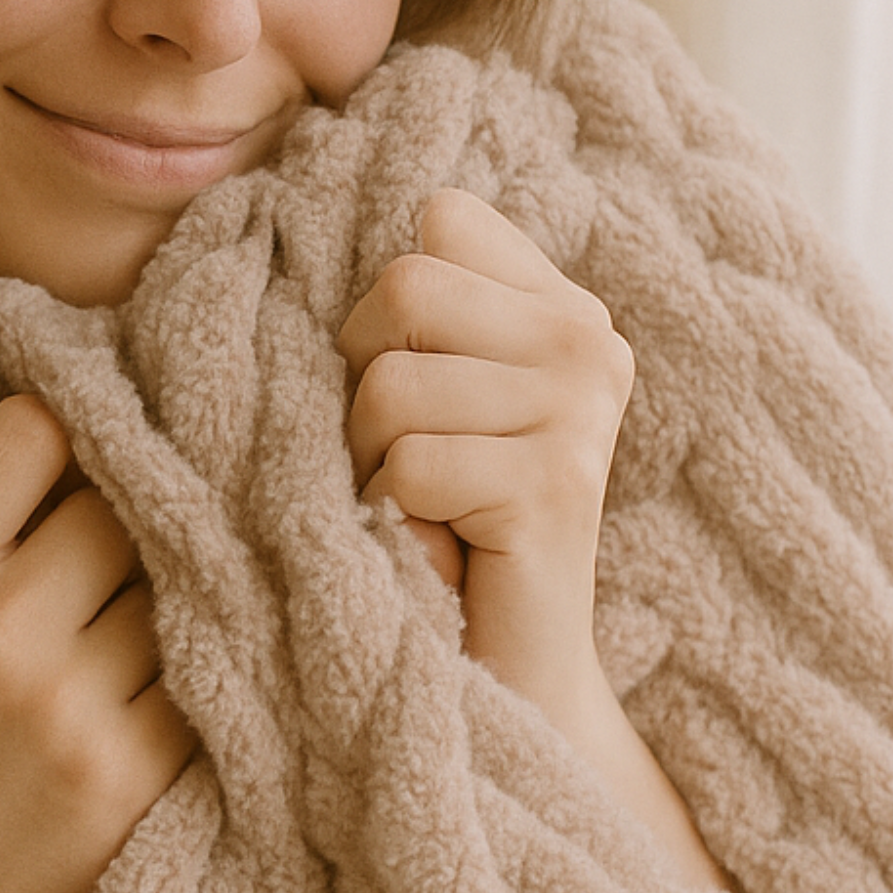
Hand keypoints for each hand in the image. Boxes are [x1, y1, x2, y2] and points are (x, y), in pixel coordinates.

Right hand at [0, 395, 195, 892]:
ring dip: (172, 592)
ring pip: (175, 579)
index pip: (31, 433)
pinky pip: (204, 668)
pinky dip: (205, 666)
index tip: (68, 468)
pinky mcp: (135, 768)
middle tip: (123, 547)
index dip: (58, 439)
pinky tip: (183, 678)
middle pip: (120, 500)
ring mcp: (71, 702)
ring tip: (151, 615)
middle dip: (126, 516)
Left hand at [338, 189, 635, 721]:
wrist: (515, 674)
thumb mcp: (431, 406)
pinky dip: (392, 516)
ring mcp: (580, 409)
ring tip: (423, 509)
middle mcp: (587, 341)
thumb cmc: (446, 533)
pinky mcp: (555, 483)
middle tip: (407, 461)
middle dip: (365, 384)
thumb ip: (412, 323)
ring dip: (373, 462)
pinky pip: (409, 464)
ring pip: (393, 384)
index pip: (439, 221)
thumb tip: (305, 218)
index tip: (413, 388)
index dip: (384, 308)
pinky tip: (435, 546)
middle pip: (402, 288)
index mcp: (561, 308)